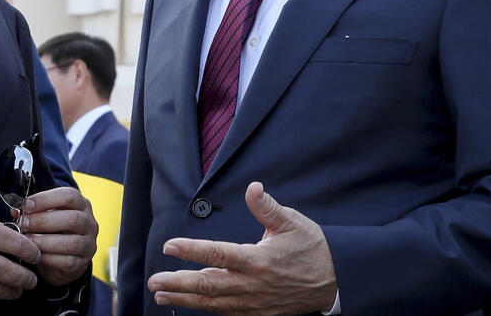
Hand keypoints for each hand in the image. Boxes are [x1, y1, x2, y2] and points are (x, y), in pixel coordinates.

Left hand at [20, 186, 96, 285]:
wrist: (62, 260)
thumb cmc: (52, 231)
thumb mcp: (44, 216)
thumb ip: (32, 212)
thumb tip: (15, 210)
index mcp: (82, 205)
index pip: (70, 196)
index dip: (46, 199)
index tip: (26, 206)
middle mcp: (90, 223)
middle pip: (72, 219)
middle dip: (44, 221)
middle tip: (23, 224)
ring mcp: (89, 245)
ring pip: (71, 242)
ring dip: (45, 241)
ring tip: (27, 240)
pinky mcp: (82, 264)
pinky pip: (67, 262)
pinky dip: (48, 258)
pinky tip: (35, 255)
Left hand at [147, 182, 336, 314]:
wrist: (336, 281)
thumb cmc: (313, 249)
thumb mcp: (293, 222)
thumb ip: (267, 207)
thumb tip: (253, 188)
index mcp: (258, 259)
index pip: (217, 254)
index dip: (191, 250)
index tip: (170, 246)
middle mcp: (252, 284)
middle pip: (208, 285)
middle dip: (178, 282)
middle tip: (154, 280)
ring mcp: (253, 302)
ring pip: (213, 303)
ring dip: (185, 299)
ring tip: (162, 295)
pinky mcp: (258, 312)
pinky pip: (226, 313)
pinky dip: (206, 310)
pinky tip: (190, 305)